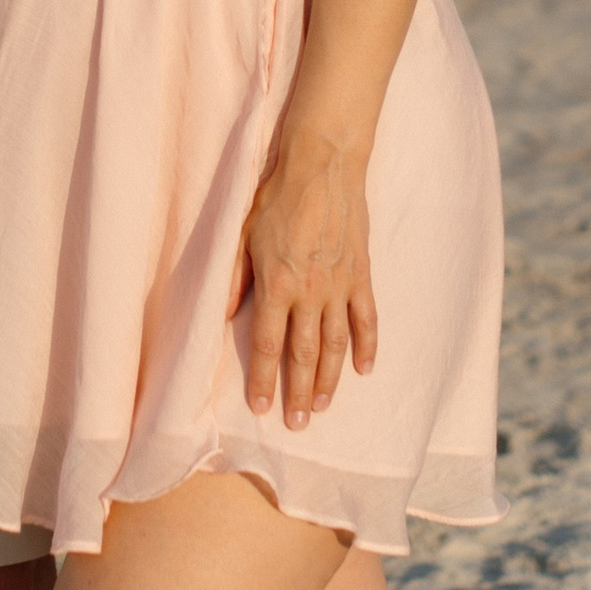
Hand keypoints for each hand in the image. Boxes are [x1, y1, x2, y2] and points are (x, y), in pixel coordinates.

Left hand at [230, 133, 377, 430]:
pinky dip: (367, 345)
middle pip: (304, 354)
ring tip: (324, 406)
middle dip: (299, 392)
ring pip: (336, 344)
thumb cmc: (276, 196)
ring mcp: (339, 285)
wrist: (323, 165)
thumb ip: (235, 278)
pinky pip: (366, 318)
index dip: (263, 379)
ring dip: (330, 379)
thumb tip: (223, 315)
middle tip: (298, 424)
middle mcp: (309, 291)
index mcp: (276, 284)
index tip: (261, 407)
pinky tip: (363, 368)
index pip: (266, 344)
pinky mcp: (361, 274)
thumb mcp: (242, 235)